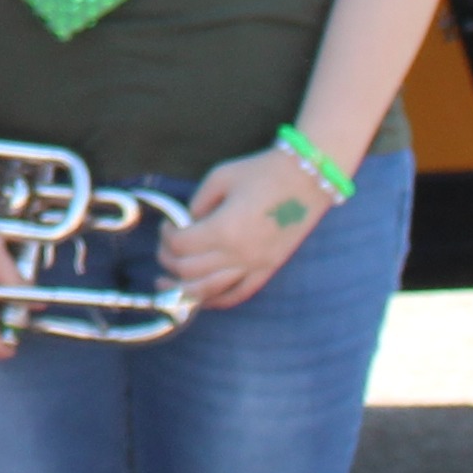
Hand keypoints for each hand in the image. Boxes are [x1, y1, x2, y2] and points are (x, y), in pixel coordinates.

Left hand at [161, 148, 339, 311]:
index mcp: (224, 229)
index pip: (180, 245)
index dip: (166, 237)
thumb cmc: (262, 172)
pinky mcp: (268, 271)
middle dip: (168, 261)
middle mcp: (238, 254)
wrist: (307, 179)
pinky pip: (237, 295)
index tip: (167, 225)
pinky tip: (199, 297)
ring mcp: (255, 266)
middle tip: (165, 248)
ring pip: (209, 291)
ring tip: (166, 284)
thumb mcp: (220, 178)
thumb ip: (197, 204)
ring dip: (183, 288)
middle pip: (189, 271)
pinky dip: (214, 300)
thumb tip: (185, 224)